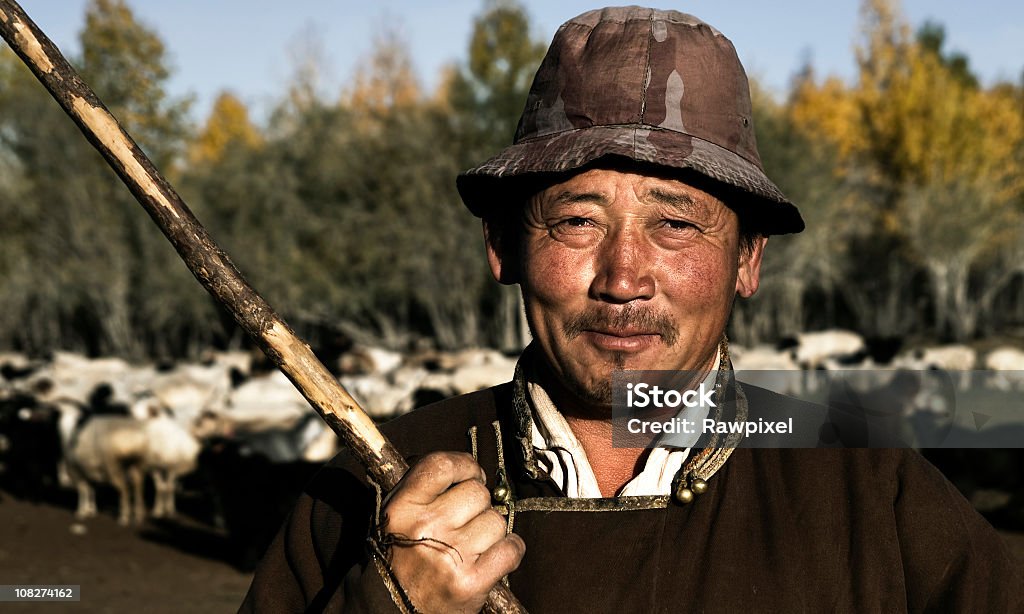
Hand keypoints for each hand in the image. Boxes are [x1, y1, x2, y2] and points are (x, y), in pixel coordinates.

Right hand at [382, 452, 525, 613]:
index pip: (443, 465)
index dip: (465, 465)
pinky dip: (509, 551)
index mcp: (403, 507)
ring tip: (472, 545)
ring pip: (496, 521)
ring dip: (491, 532)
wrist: (391, 610)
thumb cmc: (398, 559)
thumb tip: (464, 465)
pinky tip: (493, 556)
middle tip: (466, 520)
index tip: (471, 474)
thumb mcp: (395, 516)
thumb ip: (421, 487)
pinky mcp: (471, 582)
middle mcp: (425, 528)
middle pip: (478, 492)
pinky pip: (511, 549)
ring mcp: (450, 556)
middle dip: (479, 505)